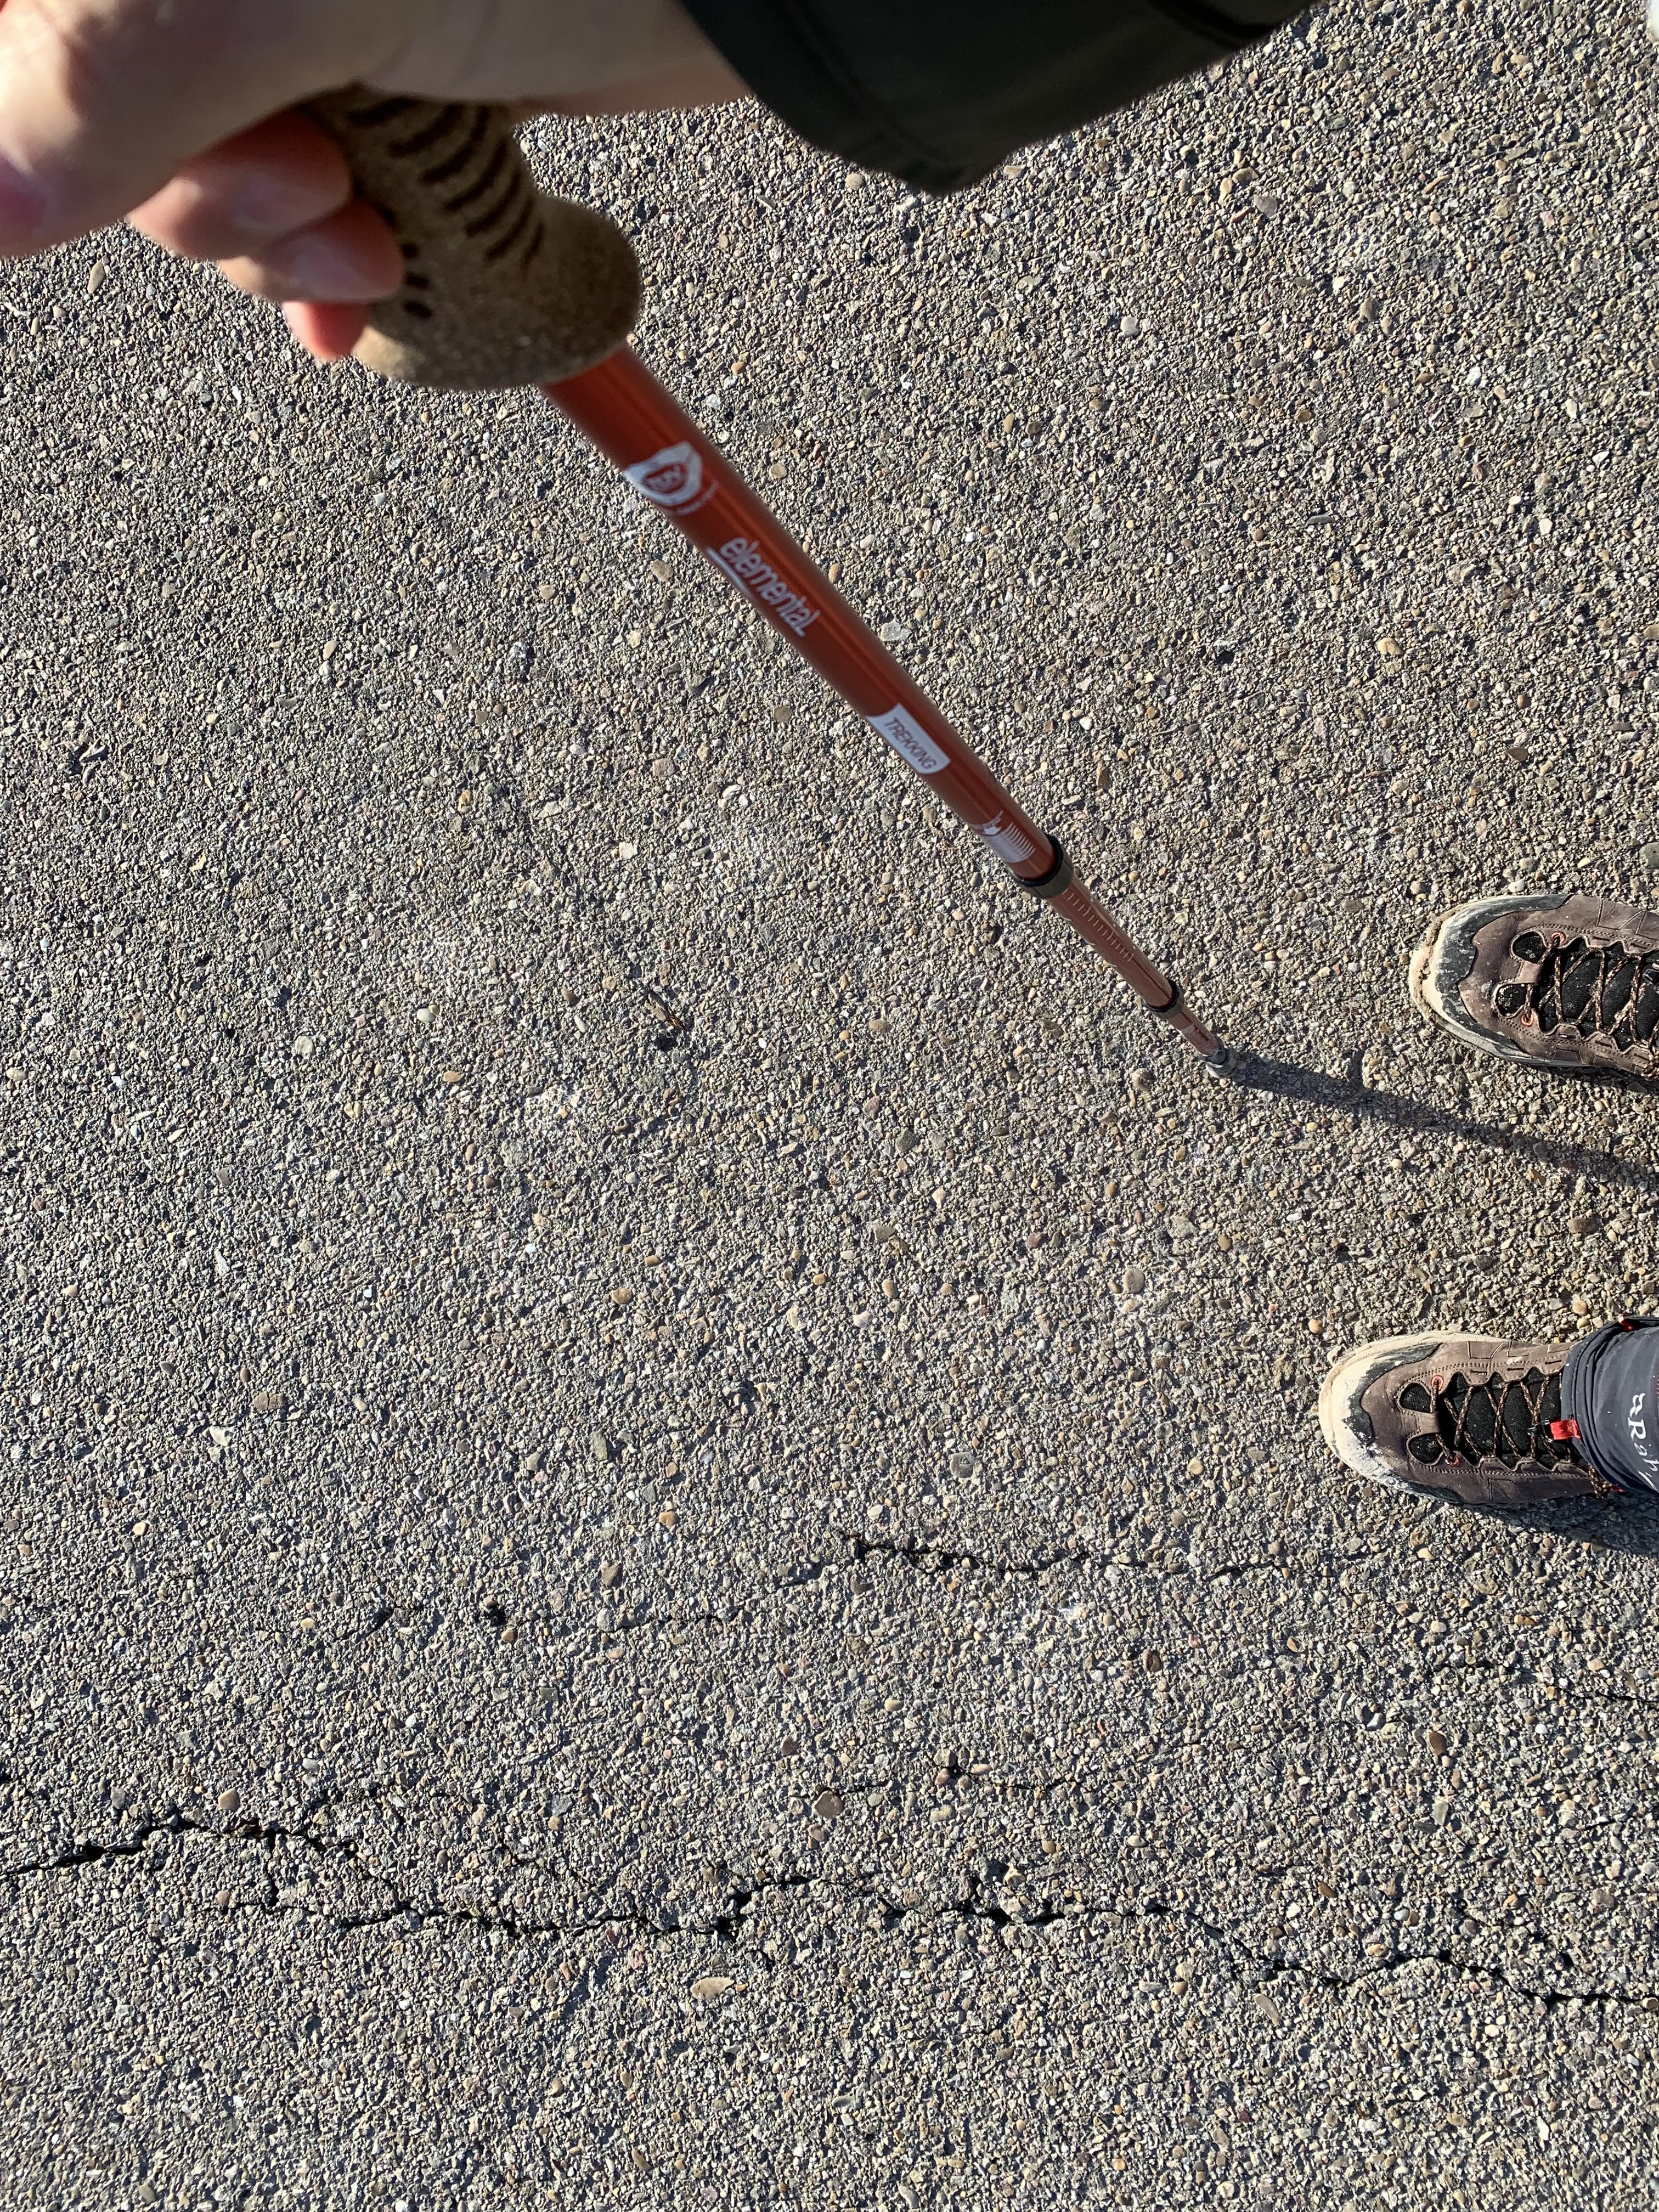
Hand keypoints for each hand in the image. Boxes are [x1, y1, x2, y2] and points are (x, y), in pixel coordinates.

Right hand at [0, 0, 744, 359]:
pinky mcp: (372, 80)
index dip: (51, 124)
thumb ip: (117, 77)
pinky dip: (330, 268)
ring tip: (376, 246)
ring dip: (282, 251)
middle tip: (322, 201)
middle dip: (206, 197)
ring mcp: (286, 19)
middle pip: (100, 110)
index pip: (29, 39)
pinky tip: (367, 308)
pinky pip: (300, 199)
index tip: (112, 171)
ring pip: (206, 173)